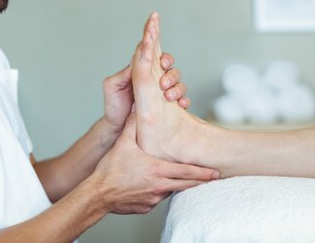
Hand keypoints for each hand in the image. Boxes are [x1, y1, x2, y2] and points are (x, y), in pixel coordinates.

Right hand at [91, 114, 217, 214]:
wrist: (99, 193)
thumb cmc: (111, 169)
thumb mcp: (123, 143)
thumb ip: (133, 125)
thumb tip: (136, 108)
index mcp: (157, 169)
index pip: (187, 172)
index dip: (203, 172)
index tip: (215, 171)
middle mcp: (159, 186)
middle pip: (186, 184)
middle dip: (201, 180)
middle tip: (215, 177)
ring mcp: (153, 198)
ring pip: (171, 192)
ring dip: (179, 186)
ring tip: (189, 182)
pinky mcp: (145, 207)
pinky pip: (157, 199)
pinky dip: (160, 193)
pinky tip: (158, 188)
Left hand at [102, 53, 189, 134]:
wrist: (118, 128)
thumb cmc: (114, 106)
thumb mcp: (112, 86)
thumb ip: (122, 73)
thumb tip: (135, 62)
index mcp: (142, 73)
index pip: (157, 59)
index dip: (163, 58)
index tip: (162, 63)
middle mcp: (155, 82)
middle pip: (171, 70)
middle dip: (171, 75)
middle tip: (163, 84)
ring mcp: (163, 94)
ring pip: (179, 85)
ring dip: (177, 88)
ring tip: (168, 96)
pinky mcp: (169, 108)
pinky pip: (183, 101)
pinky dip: (184, 101)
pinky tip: (181, 105)